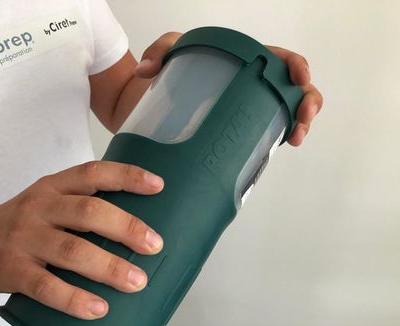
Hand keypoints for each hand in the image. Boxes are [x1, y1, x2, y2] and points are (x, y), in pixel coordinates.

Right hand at [0, 161, 163, 319]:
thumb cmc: (19, 226)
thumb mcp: (44, 203)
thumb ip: (79, 208)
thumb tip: (135, 231)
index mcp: (52, 187)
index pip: (92, 173)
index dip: (126, 176)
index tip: (158, 186)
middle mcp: (39, 207)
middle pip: (88, 212)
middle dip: (125, 228)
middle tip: (154, 246)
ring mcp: (24, 239)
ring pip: (72, 250)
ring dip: (108, 267)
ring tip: (137, 282)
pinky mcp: (12, 270)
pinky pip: (46, 286)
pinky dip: (74, 298)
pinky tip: (98, 309)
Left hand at [133, 32, 322, 146]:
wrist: (153, 99)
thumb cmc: (168, 72)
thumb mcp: (167, 52)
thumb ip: (159, 52)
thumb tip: (146, 71)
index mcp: (245, 60)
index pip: (280, 59)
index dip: (297, 68)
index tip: (299, 80)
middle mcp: (252, 85)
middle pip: (293, 89)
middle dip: (307, 102)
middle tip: (302, 118)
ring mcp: (249, 109)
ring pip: (286, 112)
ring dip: (299, 123)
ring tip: (295, 137)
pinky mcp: (240, 130)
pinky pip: (267, 133)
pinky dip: (279, 138)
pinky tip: (280, 146)